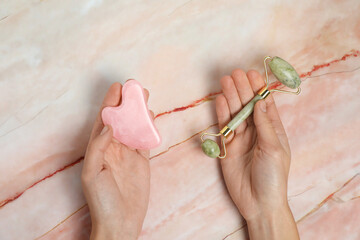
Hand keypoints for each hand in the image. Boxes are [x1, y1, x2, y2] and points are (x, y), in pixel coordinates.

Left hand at [81, 83, 151, 239]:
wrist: (121, 221)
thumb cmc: (101, 200)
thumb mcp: (92, 173)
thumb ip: (98, 147)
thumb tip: (108, 125)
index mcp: (98, 148)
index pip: (105, 120)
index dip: (110, 102)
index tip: (118, 87)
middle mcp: (113, 147)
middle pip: (121, 119)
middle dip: (127, 103)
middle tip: (135, 87)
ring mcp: (128, 153)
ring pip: (134, 127)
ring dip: (139, 112)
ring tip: (145, 96)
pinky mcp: (142, 161)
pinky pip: (145, 140)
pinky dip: (148, 128)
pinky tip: (151, 117)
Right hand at [215, 70, 298, 238]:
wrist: (258, 202)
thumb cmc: (273, 176)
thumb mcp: (274, 148)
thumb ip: (265, 124)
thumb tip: (262, 101)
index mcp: (272, 130)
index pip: (264, 104)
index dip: (258, 89)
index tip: (251, 74)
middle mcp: (256, 131)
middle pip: (247, 105)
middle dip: (242, 89)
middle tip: (235, 73)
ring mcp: (240, 138)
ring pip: (234, 113)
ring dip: (230, 97)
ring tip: (225, 81)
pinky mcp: (227, 147)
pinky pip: (224, 127)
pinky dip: (222, 113)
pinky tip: (220, 100)